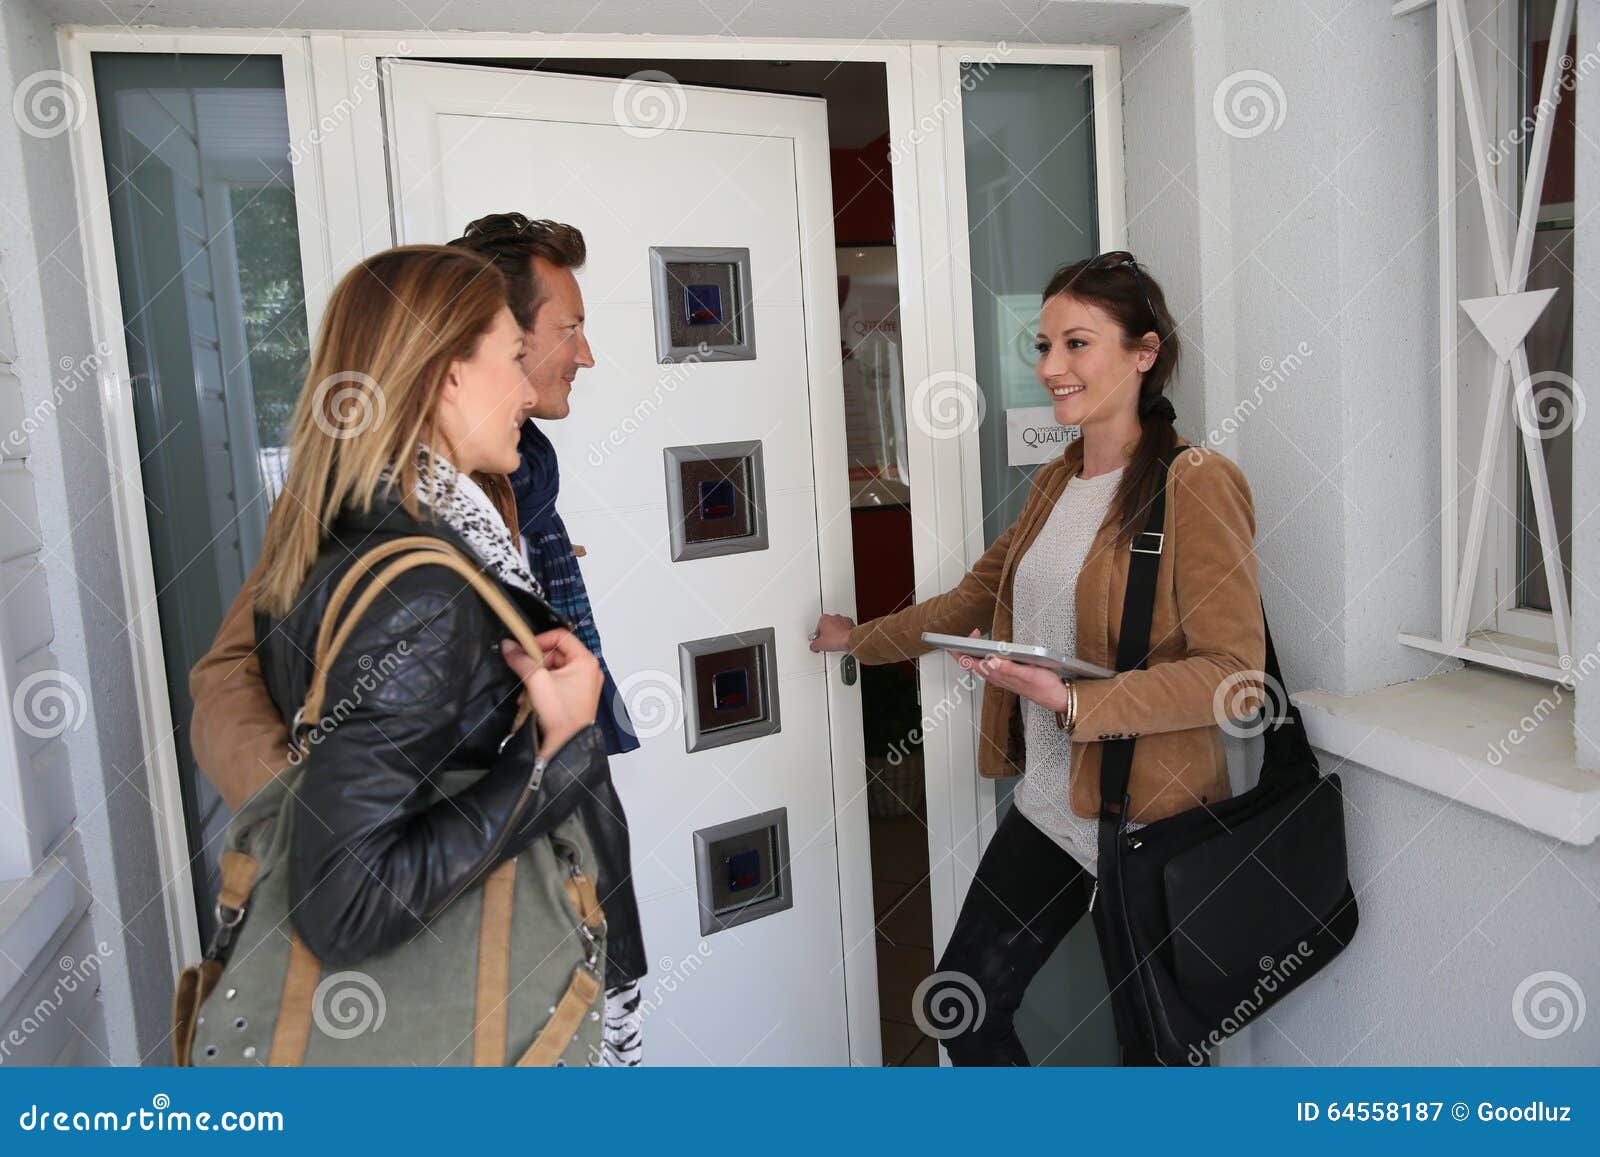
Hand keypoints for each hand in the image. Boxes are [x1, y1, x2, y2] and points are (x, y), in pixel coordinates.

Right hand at [501, 630, 603, 759]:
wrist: (566, 744)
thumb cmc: (561, 715)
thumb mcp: (536, 681)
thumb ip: (520, 660)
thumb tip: (509, 646)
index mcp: (585, 661)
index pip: (561, 636)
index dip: (540, 640)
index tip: (524, 649)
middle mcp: (588, 671)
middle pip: (556, 653)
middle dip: (536, 664)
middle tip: (524, 671)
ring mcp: (583, 684)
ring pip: (553, 669)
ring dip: (536, 678)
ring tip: (527, 691)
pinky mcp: (575, 696)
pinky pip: (556, 683)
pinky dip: (542, 688)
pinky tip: (532, 700)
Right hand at [810, 613, 855, 652]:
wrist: (851, 639)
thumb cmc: (837, 639)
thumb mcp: (819, 645)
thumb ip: (813, 645)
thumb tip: (814, 646)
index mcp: (824, 619)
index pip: (818, 628)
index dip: (818, 636)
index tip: (820, 641)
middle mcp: (834, 617)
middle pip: (827, 626)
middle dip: (827, 633)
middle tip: (828, 642)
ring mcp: (843, 620)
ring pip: (837, 627)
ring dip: (836, 633)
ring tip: (836, 642)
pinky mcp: (850, 624)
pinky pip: (845, 628)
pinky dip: (844, 633)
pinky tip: (842, 641)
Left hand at [950, 629, 1069, 712]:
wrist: (1057, 697)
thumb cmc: (1045, 687)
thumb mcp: (1028, 674)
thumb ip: (1009, 668)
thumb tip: (991, 660)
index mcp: (998, 675)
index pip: (970, 664)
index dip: (960, 651)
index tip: (954, 641)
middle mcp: (996, 677)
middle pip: (972, 663)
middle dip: (966, 648)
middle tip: (973, 633)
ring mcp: (1001, 677)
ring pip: (980, 664)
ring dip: (974, 651)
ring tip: (976, 638)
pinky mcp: (1008, 676)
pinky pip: (990, 666)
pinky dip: (985, 655)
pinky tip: (990, 651)